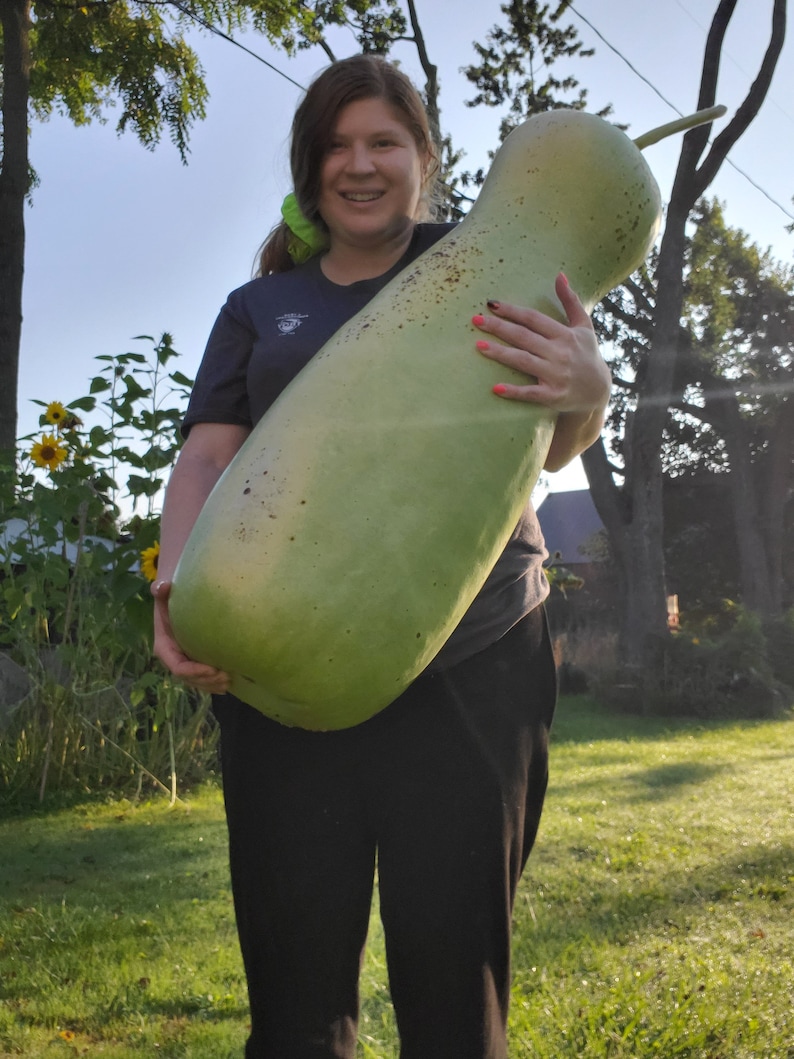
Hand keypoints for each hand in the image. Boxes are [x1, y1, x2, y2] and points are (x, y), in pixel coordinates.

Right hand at [151, 579, 230, 694]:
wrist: (174, 598)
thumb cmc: (170, 596)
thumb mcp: (163, 592)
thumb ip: (160, 590)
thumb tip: (162, 586)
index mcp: (164, 647)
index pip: (178, 667)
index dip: (194, 671)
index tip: (213, 669)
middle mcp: (172, 657)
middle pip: (188, 678)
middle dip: (206, 681)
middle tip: (227, 677)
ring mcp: (183, 660)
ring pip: (196, 680)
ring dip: (211, 685)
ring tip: (229, 682)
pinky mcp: (193, 660)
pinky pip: (202, 676)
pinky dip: (213, 682)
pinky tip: (228, 684)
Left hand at [472, 273, 610, 414]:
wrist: (599, 391)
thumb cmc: (587, 354)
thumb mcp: (584, 326)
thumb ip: (570, 301)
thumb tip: (559, 275)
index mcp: (565, 334)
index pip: (533, 319)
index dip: (512, 311)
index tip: (491, 304)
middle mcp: (560, 353)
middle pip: (524, 337)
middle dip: (499, 327)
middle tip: (476, 320)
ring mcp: (556, 375)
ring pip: (524, 361)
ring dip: (501, 353)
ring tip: (479, 345)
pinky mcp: (553, 395)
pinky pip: (531, 392)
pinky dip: (514, 391)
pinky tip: (496, 388)